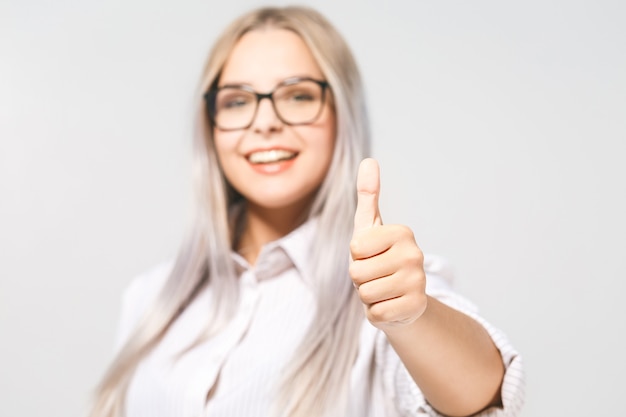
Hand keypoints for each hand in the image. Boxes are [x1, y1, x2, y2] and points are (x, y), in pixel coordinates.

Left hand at [349, 158, 427, 331]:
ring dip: (368, 296)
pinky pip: (376, 313)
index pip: (355, 248)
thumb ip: (368, 195)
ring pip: (365, 294)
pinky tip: (390, 305)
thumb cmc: (379, 259)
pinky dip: (377, 313)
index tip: (372, 256)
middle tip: (377, 276)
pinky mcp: (417, 307)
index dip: (357, 256)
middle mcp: (415, 254)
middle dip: (360, 279)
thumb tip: (369, 160)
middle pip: (357, 272)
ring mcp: (418, 282)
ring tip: (383, 290)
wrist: (402, 298)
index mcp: (402, 233)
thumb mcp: (370, 227)